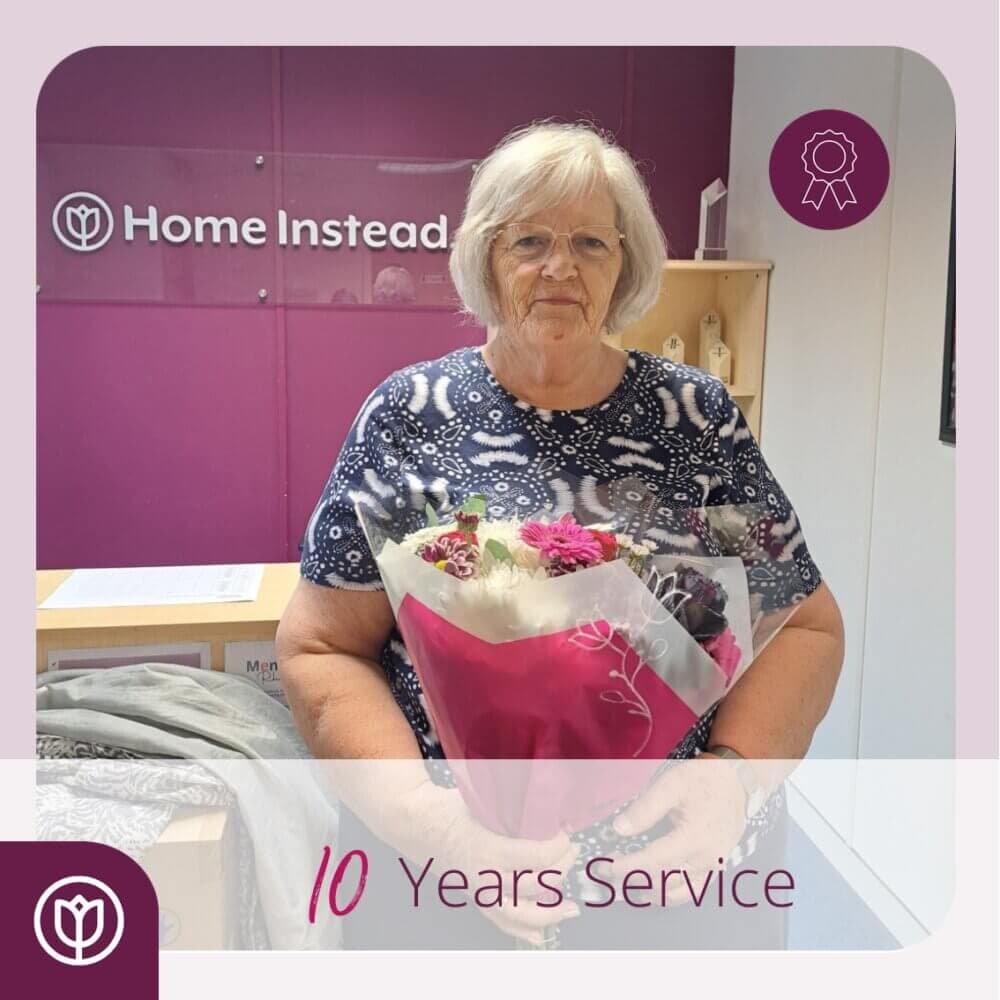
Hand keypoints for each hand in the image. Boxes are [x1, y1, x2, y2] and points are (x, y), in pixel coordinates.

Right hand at [381, 777, 581, 944]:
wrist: (417, 824)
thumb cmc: (449, 807)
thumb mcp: (481, 798)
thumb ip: (511, 803)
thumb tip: (544, 799)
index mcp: (490, 849)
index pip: (538, 856)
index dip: (559, 846)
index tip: (565, 833)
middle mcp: (486, 876)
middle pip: (536, 883)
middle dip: (561, 868)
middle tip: (571, 852)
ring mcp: (480, 892)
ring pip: (522, 912)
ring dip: (550, 912)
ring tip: (572, 908)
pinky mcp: (475, 898)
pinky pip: (501, 921)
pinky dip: (522, 931)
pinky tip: (541, 936)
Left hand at [607, 756, 747, 906]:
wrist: (736, 781)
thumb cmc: (704, 779)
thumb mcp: (671, 784)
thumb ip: (645, 808)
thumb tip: (619, 829)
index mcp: (695, 836)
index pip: (654, 861)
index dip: (627, 867)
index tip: (605, 867)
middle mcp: (707, 858)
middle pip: (663, 881)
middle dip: (631, 881)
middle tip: (606, 876)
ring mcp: (713, 867)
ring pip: (676, 893)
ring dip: (647, 893)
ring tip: (622, 885)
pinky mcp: (715, 869)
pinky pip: (691, 892)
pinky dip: (668, 895)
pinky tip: (649, 889)